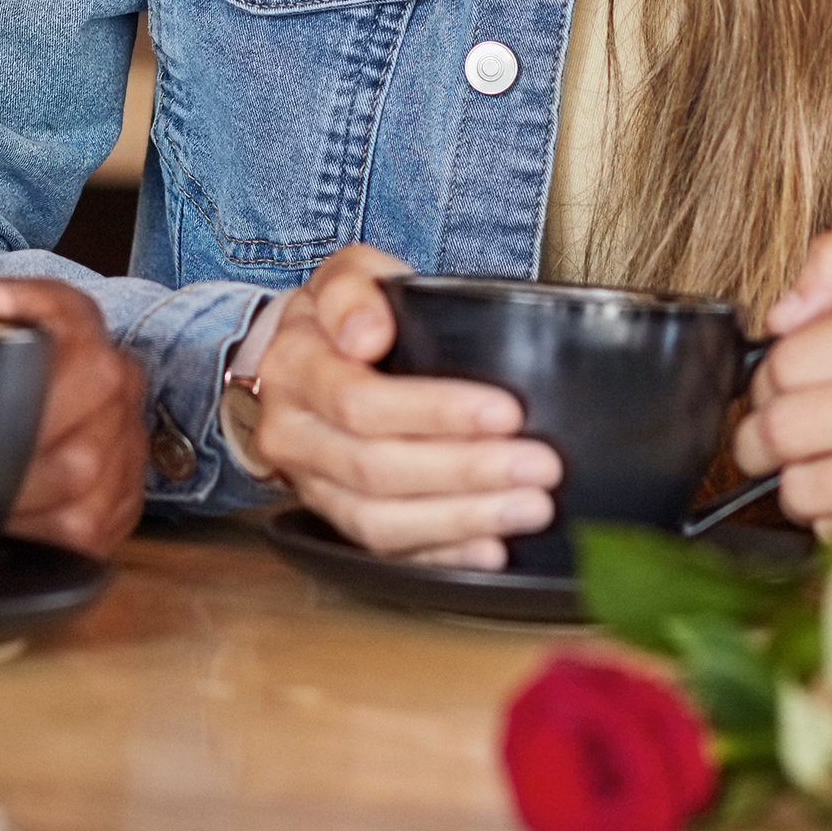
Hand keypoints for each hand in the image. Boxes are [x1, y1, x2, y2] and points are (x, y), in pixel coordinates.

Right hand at [242, 244, 559, 568]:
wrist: (300, 360)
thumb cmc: (341, 317)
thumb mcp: (345, 275)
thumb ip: (353, 291)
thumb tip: (368, 333)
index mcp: (293, 369)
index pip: (359, 402)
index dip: (435, 412)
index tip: (506, 411)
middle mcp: (291, 436)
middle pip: (375, 469)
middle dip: (466, 471)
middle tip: (540, 466)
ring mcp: (310, 486)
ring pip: (379, 522)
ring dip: (462, 519)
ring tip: (530, 507)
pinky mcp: (335, 521)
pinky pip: (385, 553)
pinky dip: (442, 555)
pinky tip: (492, 548)